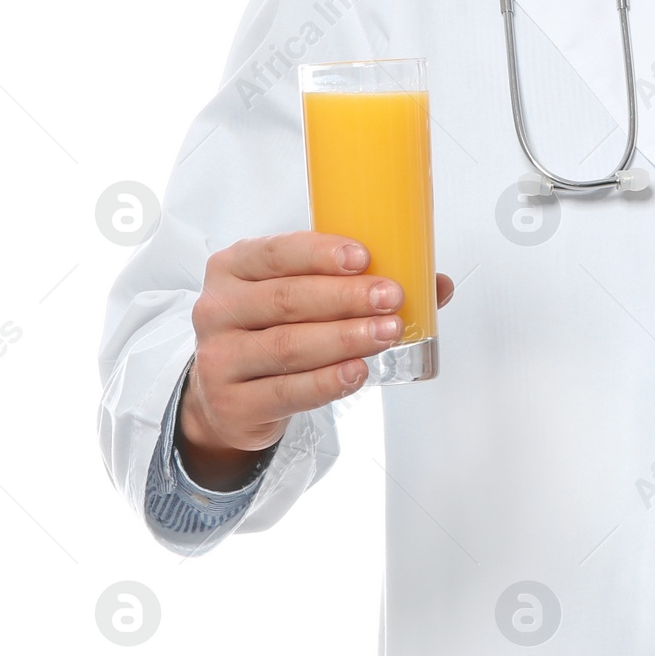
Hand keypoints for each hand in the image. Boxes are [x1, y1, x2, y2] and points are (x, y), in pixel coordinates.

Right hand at [179, 232, 455, 488]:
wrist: (228, 395)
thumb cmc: (274, 329)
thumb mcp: (301, 294)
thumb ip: (358, 281)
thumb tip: (436, 284)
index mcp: (234, 267)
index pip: (274, 252)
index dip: (320, 253)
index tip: (363, 257)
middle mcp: (218, 309)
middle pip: (286, 300)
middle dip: (346, 298)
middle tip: (392, 298)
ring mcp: (219, 358)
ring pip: (289, 346)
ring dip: (345, 338)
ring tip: (387, 333)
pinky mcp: (232, 403)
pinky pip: (287, 391)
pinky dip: (328, 382)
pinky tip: (358, 371)